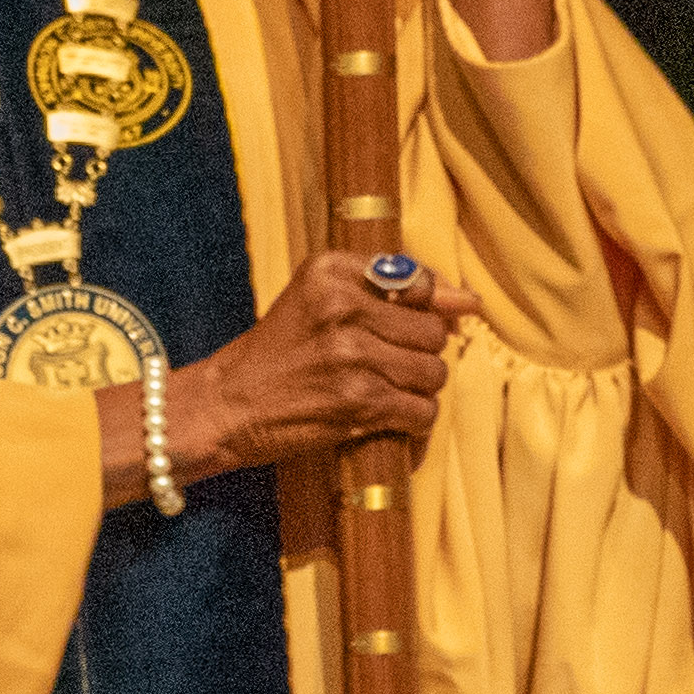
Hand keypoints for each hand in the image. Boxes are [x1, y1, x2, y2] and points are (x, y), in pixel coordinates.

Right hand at [148, 253, 469, 487]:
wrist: (227, 404)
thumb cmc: (275, 353)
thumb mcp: (315, 298)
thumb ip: (384, 288)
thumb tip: (466, 300)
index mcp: (331, 271)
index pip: (418, 281)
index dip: (433, 307)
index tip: (433, 320)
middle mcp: (343, 308)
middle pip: (432, 332)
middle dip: (421, 354)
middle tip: (391, 363)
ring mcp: (353, 357)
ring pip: (433, 373)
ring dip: (417, 389)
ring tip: (385, 390)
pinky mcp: (359, 402)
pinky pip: (422, 411)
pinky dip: (413, 421)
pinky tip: (387, 417)